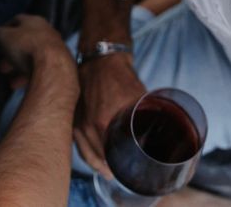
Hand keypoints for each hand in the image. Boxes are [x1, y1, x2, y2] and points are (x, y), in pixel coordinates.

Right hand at [0, 14, 75, 88]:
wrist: (53, 68)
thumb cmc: (26, 47)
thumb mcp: (4, 38)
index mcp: (34, 21)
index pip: (17, 20)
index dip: (5, 30)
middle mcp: (47, 32)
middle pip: (25, 41)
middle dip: (11, 53)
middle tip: (1, 66)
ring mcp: (55, 49)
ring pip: (33, 57)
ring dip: (19, 67)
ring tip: (9, 79)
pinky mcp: (59, 66)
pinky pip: (41, 69)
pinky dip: (29, 76)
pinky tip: (20, 86)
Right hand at [75, 53, 145, 178]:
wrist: (101, 57)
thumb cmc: (121, 76)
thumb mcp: (138, 97)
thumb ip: (146, 116)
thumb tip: (157, 130)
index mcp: (102, 122)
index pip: (108, 157)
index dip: (117, 167)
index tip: (125, 171)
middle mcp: (86, 125)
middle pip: (96, 157)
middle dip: (107, 167)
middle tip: (116, 174)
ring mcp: (77, 120)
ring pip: (84, 151)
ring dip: (95, 162)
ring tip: (105, 170)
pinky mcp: (73, 114)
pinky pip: (76, 140)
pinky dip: (84, 150)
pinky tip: (91, 156)